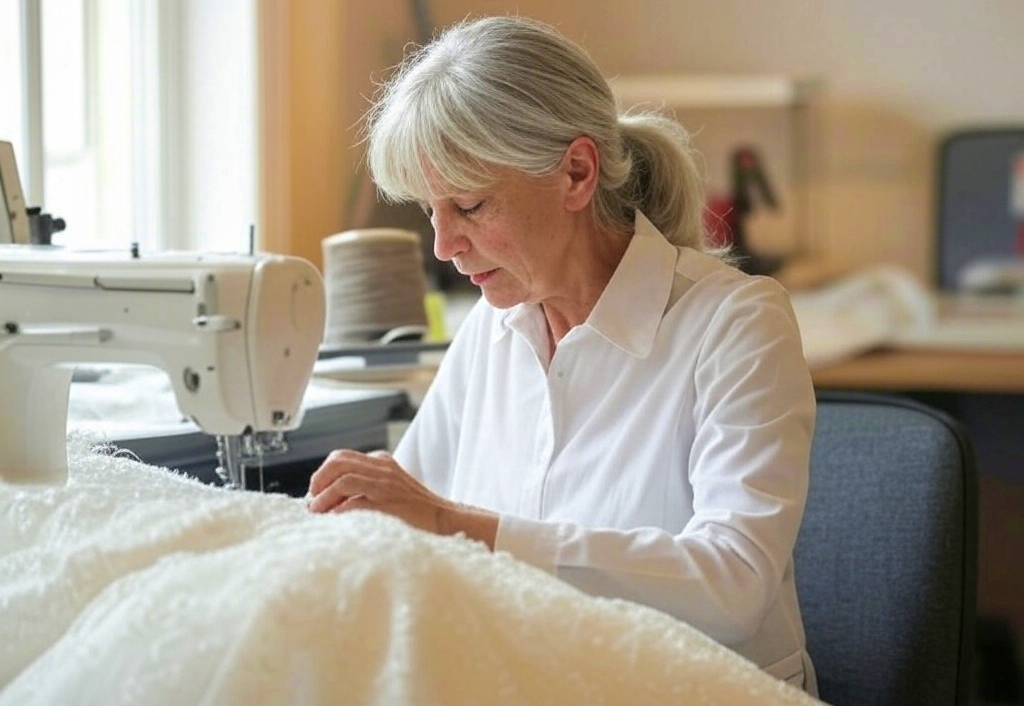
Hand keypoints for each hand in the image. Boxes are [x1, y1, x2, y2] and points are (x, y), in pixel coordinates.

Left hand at [306, 449, 452, 533]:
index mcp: (382, 462)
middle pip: (338, 462)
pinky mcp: (388, 505)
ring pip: (342, 480)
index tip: (317, 491)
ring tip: (317, 511)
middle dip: (319, 480)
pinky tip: (334, 519)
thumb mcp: (391, 485)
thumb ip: (368, 483)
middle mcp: (382, 470)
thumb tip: (331, 496)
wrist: (444, 520)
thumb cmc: (416, 509)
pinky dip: (338, 511)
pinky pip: (354, 503)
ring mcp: (386, 486)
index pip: (342, 457)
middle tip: (314, 499)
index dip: (323, 473)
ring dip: (323, 497)